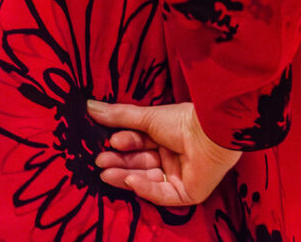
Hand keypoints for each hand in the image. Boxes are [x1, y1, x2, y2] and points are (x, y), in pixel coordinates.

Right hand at [88, 100, 240, 206]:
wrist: (211, 132)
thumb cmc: (184, 121)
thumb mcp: (148, 117)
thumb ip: (120, 116)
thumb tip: (89, 106)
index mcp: (169, 139)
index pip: (141, 146)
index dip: (125, 145)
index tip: (110, 141)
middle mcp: (175, 158)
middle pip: (142, 165)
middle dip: (121, 163)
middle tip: (101, 160)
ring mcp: (182, 176)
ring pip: (148, 181)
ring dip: (127, 176)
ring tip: (107, 172)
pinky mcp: (188, 193)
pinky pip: (162, 194)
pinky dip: (146, 188)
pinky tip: (131, 180)